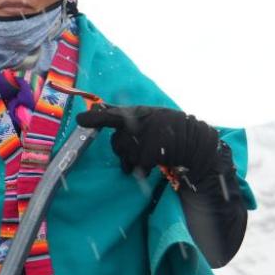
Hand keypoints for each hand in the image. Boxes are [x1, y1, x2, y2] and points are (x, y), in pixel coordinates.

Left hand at [76, 104, 221, 175]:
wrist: (195, 141)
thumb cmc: (168, 126)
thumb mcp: (146, 114)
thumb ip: (120, 112)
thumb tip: (96, 106)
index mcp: (136, 113)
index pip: (112, 115)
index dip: (95, 118)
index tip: (80, 119)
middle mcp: (138, 125)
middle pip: (117, 144)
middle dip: (125, 147)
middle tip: (143, 142)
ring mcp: (144, 141)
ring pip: (125, 157)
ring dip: (134, 158)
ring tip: (152, 150)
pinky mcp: (149, 156)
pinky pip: (136, 168)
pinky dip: (143, 168)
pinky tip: (156, 160)